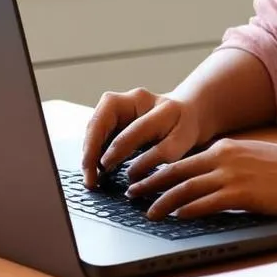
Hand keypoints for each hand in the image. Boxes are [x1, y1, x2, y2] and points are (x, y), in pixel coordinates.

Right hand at [80, 88, 202, 188]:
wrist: (187, 112)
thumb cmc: (186, 126)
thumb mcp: (183, 139)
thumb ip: (162, 153)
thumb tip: (131, 173)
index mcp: (151, 103)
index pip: (130, 127)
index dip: (116, 149)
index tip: (106, 168)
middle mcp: (131, 100)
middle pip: (101, 120)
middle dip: (91, 148)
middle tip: (89, 177)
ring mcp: (120, 106)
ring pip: (95, 125)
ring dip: (88, 150)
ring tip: (89, 176)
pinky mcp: (114, 117)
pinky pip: (97, 132)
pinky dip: (93, 150)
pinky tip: (93, 168)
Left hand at [126, 138, 276, 219]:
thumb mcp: (247, 157)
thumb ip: (224, 165)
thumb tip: (201, 180)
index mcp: (223, 148)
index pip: (182, 160)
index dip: (157, 171)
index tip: (140, 179)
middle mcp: (223, 157)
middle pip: (177, 172)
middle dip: (150, 184)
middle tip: (131, 194)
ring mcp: (231, 174)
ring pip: (187, 188)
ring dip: (163, 200)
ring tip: (148, 211)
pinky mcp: (242, 193)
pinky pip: (207, 202)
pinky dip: (189, 209)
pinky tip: (177, 215)